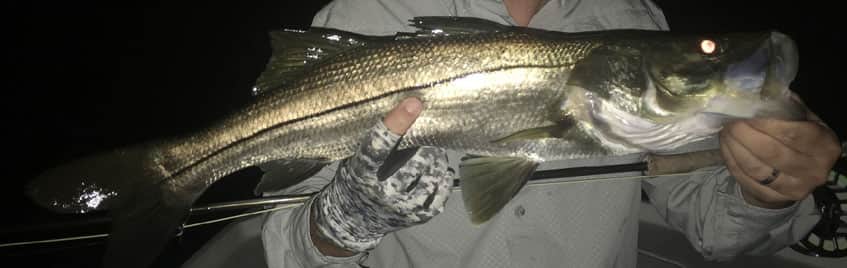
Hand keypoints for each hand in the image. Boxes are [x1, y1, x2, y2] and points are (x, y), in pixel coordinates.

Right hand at [310, 97, 452, 253]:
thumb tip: (406, 110)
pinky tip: (436, 172)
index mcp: (362, 172)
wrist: (353, 220)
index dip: (397, 123)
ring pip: (433, 173)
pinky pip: (442, 191)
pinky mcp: (419, 216)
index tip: (414, 103)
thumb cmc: (357, 180)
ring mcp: (403, 206)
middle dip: (426, 144)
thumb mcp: (355, 158)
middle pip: (418, 159)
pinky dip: (442, 177)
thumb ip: (376, 141)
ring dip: (436, 159)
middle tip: (425, 136)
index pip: (379, 145)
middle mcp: (383, 191)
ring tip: (429, 155)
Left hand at [719, 106, 840, 208]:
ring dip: (734, 147)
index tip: (745, 111)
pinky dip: (731, 161)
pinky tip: (726, 147)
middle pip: (772, 151)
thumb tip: (758, 91)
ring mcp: (794, 188)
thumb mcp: (802, 120)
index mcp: (825, 146)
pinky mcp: (773, 199)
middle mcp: (814, 170)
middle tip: (730, 121)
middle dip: (745, 134)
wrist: (794, 176)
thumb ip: (786, 107)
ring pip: (756, 167)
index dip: (765, 122)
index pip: (792, 133)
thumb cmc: (797, 140)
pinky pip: (745, 179)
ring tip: (725, 131)